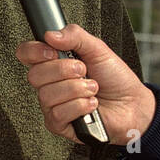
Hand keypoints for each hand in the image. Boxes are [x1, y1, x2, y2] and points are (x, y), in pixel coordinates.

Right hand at [15, 24, 155, 146]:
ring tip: (93, 88)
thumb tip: (50, 34)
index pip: (26, 54)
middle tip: (83, 70)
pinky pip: (58, 114)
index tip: (52, 51)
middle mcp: (49, 84)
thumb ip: (75, 36)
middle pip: (34, 75)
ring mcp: (52, 105)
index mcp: (53, 62)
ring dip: (76, 89)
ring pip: (47, 95)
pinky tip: (92, 104)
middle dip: (64, 70)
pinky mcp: (60, 125)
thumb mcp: (98, 49)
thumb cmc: (115, 78)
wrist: (133, 104)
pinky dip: (80, 106)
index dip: (34, 51)